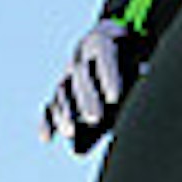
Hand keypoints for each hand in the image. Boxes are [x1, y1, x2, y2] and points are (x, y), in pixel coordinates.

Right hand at [42, 21, 139, 149]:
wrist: (112, 47)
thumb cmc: (129, 59)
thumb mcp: (135, 62)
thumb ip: (134, 80)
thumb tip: (125, 107)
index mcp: (103, 42)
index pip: (105, 56)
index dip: (109, 77)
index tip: (114, 98)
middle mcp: (81, 57)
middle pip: (81, 76)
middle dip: (87, 98)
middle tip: (94, 118)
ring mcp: (68, 74)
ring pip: (62, 91)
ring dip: (65, 112)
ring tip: (70, 131)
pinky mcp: (60, 93)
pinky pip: (50, 106)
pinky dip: (46, 122)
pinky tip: (46, 138)